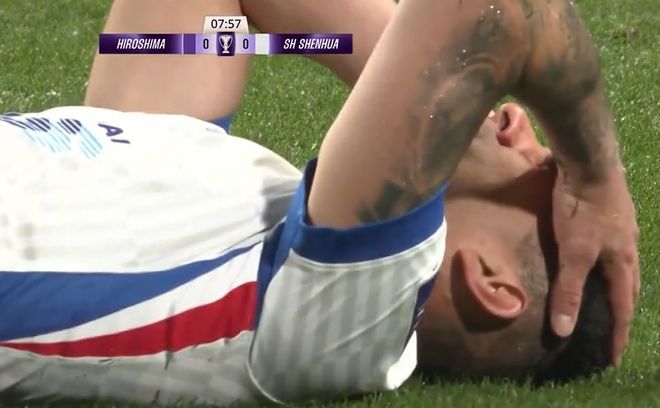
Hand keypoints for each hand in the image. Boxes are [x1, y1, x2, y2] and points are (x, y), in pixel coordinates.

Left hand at [550, 164, 638, 364]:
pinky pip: (614, 250)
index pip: (623, 309)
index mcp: (623, 263)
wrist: (589, 163)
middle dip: (622, 314)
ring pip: (623, 268)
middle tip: (614, 332)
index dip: (618, 335)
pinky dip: (608, 265)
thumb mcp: (573, 253)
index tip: (613, 359)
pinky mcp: (611, 215)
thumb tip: (564, 331)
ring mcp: (622, 230)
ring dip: (617, 288)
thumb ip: (568, 290)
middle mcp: (628, 249)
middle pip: (629, 289)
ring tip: (606, 300)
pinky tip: (596, 260)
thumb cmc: (581, 209)